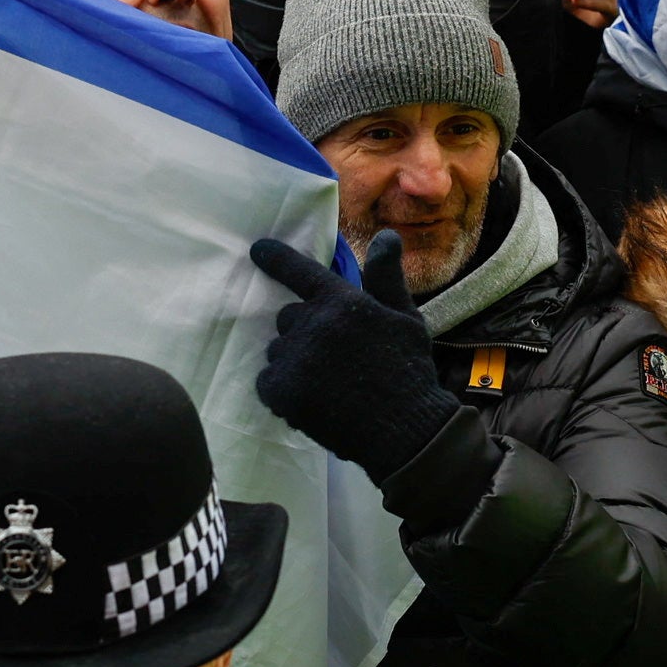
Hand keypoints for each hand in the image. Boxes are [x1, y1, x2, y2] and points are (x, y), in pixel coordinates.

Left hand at [247, 234, 464, 483]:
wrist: (405, 430)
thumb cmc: (409, 372)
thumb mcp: (405, 319)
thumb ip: (386, 278)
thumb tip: (386, 235)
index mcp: (342, 301)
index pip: (300, 271)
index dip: (276, 259)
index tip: (257, 249)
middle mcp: (313, 323)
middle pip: (287, 317)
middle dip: (304, 332)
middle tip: (333, 358)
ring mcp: (295, 357)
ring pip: (277, 350)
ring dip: (293, 361)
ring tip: (326, 384)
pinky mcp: (281, 390)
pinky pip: (267, 380)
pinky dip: (282, 389)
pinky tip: (310, 401)